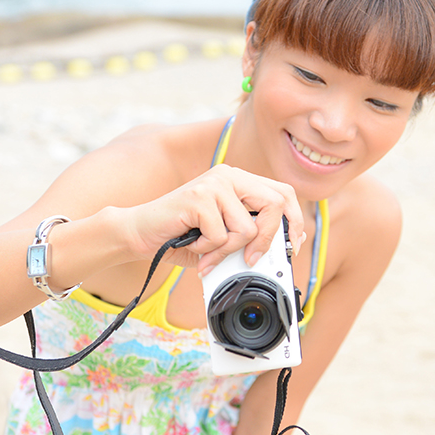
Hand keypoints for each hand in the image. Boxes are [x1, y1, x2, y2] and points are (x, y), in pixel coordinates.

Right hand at [123, 165, 304, 276]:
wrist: (140, 233)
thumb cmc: (183, 236)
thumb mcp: (225, 236)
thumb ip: (251, 236)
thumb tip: (283, 250)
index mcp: (239, 181)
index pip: (284, 193)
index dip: (294, 221)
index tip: (291, 246)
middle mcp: (229, 176)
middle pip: (275, 204)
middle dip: (267, 239)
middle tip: (250, 259)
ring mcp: (214, 183)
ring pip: (246, 228)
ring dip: (226, 250)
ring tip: (205, 249)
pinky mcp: (199, 197)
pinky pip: (221, 235)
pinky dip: (207, 250)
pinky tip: (191, 243)